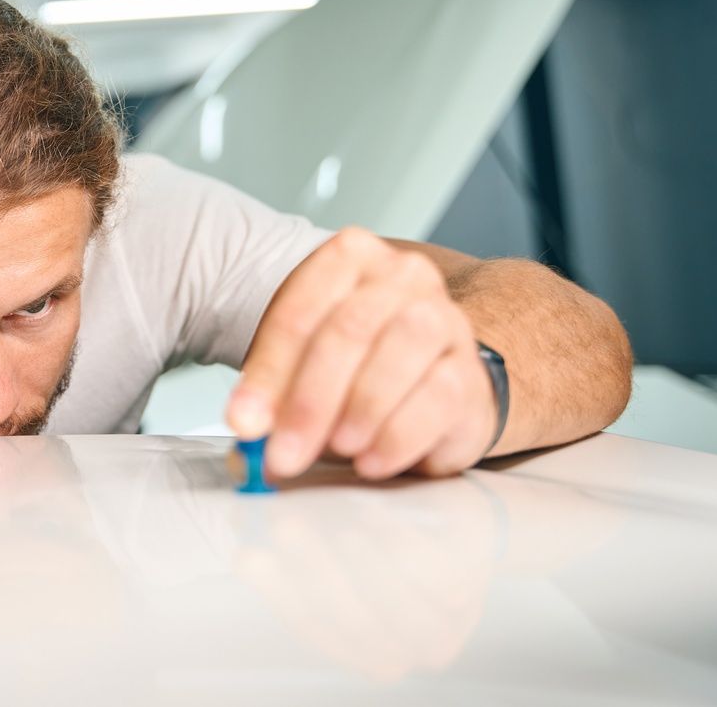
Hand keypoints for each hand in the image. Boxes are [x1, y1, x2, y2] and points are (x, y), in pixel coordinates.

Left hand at [226, 227, 495, 479]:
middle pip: (349, 330)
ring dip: (360, 408)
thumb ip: (271, 394)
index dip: (267, 371)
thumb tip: (246, 428)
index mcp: (350, 257)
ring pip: (402, 351)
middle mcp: (403, 276)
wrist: (426, 382)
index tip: (244, 423)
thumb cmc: (352, 365)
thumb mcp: (299, 367)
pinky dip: (399, 435)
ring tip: (337, 447)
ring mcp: (445, 319)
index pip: (299, 311)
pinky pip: (440, 396)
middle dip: (310, 400)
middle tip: (283, 454)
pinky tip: (372, 460)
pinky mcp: (472, 371)